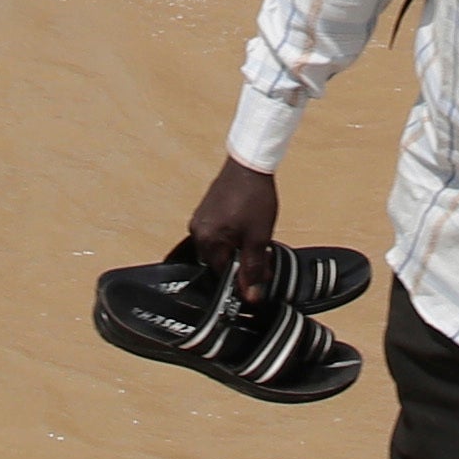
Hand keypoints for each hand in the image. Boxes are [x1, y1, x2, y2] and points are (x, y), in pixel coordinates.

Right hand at [182, 158, 283, 297]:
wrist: (250, 164)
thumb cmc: (253, 196)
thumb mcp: (258, 238)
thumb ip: (254, 268)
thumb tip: (250, 294)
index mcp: (206, 240)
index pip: (222, 274)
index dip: (243, 278)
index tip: (258, 275)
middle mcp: (197, 231)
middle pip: (220, 262)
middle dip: (241, 262)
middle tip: (261, 254)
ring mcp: (200, 220)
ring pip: (220, 248)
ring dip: (238, 249)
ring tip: (255, 237)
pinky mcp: (206, 211)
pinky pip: (218, 234)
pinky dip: (232, 237)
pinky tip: (247, 228)